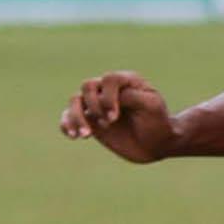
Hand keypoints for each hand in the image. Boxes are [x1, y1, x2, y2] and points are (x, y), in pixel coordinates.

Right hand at [58, 71, 177, 162]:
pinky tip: (73, 136)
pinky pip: (68, 117)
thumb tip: (105, 97)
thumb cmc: (158, 122)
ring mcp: (97, 105)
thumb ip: (131, 96)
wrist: (157, 144)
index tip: (115, 117)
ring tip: (85, 135)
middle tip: (109, 124)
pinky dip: (66, 124)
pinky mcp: (90, 121)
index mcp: (125, 81)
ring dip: (76, 117)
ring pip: (74, 100)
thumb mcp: (151, 106)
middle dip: (95, 105)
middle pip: (88, 86)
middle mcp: (108, 90)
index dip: (108, 97)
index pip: (109, 79)